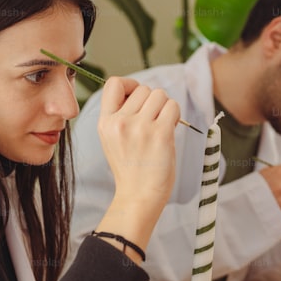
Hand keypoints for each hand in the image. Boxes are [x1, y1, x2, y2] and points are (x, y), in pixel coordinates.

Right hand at [92, 77, 179, 260]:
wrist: (139, 196)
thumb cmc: (131, 169)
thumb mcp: (113, 139)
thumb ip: (121, 115)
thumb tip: (142, 91)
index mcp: (105, 122)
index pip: (114, 83)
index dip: (130, 85)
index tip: (137, 97)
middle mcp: (120, 122)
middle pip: (143, 89)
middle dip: (152, 101)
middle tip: (153, 122)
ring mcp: (139, 127)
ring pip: (160, 95)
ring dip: (165, 107)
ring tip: (161, 127)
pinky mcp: (159, 133)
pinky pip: (173, 106)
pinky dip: (175, 115)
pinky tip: (169, 130)